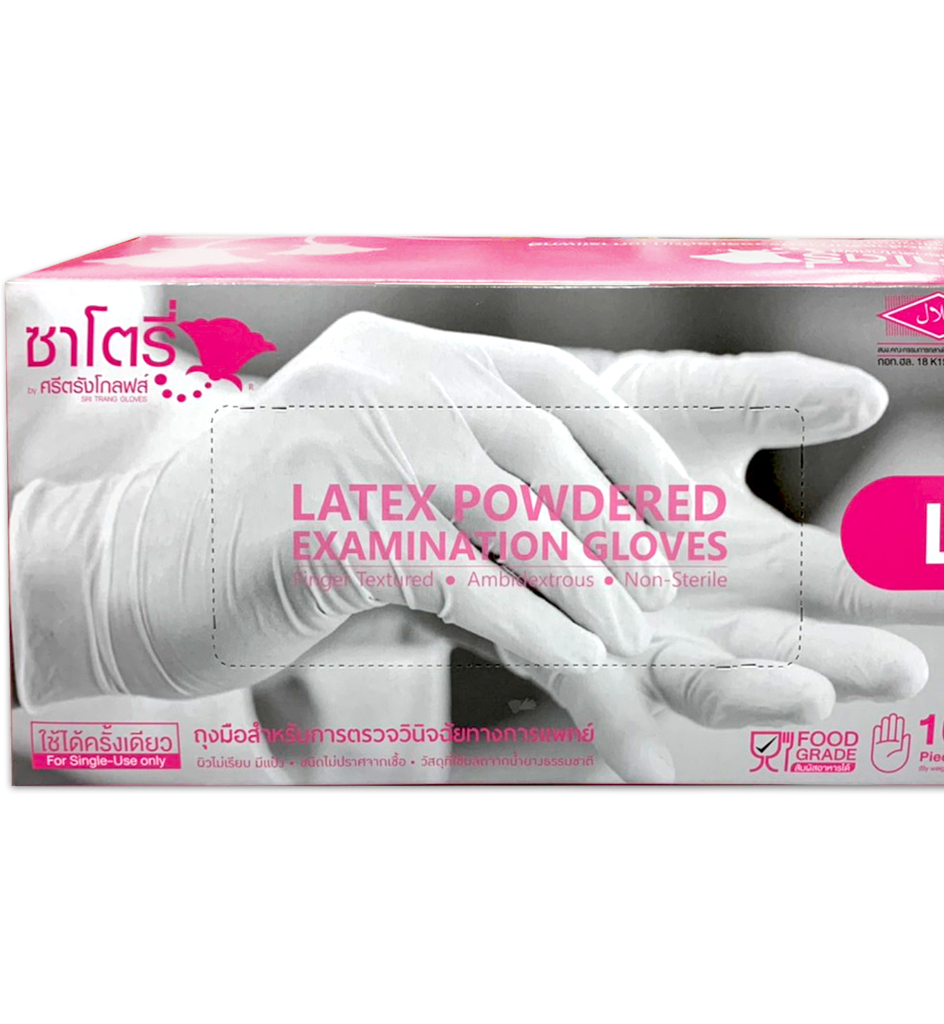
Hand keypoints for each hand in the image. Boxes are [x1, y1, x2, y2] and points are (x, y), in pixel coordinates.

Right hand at [11, 313, 690, 707]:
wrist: (141, 567)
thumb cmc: (278, 533)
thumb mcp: (379, 476)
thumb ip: (467, 480)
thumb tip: (590, 535)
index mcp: (404, 353)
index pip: (550, 380)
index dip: (628, 446)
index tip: (676, 511)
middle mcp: (382, 376)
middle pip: (540, 443)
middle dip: (617, 524)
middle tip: (659, 589)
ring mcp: (349, 439)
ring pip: (508, 507)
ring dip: (584, 580)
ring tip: (626, 634)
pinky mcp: (323, 519)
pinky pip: (456, 574)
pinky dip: (526, 622)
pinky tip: (568, 659)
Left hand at [487, 349, 943, 780]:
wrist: (513, 439)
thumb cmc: (613, 422)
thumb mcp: (700, 401)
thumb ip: (776, 399)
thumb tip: (870, 398)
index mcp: (755, 560)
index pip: (840, 583)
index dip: (901, 592)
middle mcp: (712, 614)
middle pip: (788, 651)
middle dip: (844, 666)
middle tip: (902, 669)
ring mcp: (648, 642)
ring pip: (708, 683)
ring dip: (757, 697)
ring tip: (811, 694)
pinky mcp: (575, 655)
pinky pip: (601, 700)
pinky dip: (624, 732)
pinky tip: (648, 768)